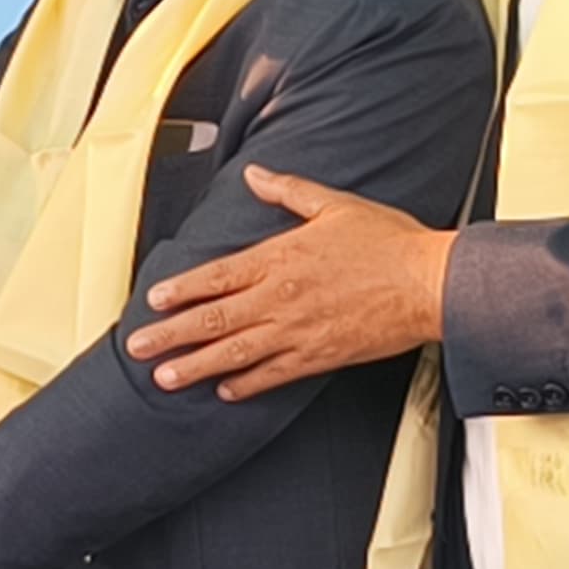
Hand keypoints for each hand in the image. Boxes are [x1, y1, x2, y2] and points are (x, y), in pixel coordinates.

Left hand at [122, 168, 453, 399]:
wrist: (429, 283)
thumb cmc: (388, 242)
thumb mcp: (333, 205)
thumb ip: (287, 192)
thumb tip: (255, 176)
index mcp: (279, 258)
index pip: (215, 278)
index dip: (180, 291)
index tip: (153, 302)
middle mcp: (280, 298)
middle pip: (213, 320)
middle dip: (170, 336)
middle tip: (138, 349)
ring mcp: (297, 331)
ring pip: (234, 353)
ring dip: (196, 367)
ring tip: (166, 378)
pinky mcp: (319, 356)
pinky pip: (273, 375)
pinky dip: (246, 385)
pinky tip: (225, 391)